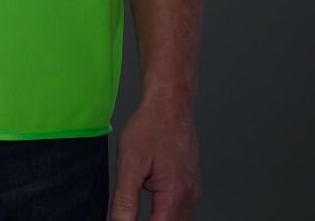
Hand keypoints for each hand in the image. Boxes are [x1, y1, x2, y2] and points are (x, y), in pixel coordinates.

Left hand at [110, 96, 200, 219]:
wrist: (170, 105)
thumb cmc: (151, 127)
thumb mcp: (129, 164)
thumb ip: (125, 202)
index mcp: (175, 196)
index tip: (122, 220)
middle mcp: (189, 199)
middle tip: (126, 210)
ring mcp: (192, 195)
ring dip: (156, 219)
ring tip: (137, 196)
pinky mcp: (191, 189)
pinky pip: (177, 211)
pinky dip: (162, 211)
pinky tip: (149, 194)